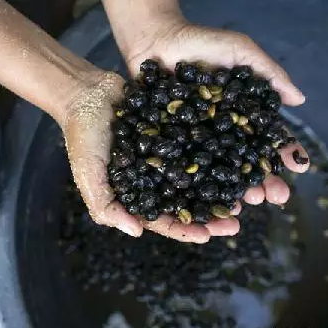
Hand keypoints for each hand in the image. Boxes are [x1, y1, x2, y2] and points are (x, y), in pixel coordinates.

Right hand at [61, 71, 239, 241]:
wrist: (87, 92)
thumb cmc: (82, 136)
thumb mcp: (88, 174)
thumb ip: (105, 205)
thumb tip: (136, 232)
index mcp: (136, 194)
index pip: (163, 220)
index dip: (185, 230)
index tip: (209, 236)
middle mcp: (156, 179)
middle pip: (188, 203)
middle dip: (212, 215)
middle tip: (236, 221)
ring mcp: (168, 156)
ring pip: (199, 177)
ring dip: (221, 187)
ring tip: (245, 194)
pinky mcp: (175, 132)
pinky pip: (199, 145)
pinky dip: (218, 153)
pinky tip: (238, 156)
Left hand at [118, 19, 309, 241]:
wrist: (156, 42)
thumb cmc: (201, 44)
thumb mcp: (240, 51)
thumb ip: (269, 73)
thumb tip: (300, 100)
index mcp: (240, 114)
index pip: (265, 138)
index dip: (281, 153)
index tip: (297, 167)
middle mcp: (219, 132)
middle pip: (243, 161)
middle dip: (262, 180)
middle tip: (275, 197)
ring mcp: (195, 140)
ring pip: (216, 171)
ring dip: (233, 190)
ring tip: (247, 203)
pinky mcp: (168, 144)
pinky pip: (183, 168)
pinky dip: (195, 185)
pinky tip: (207, 200)